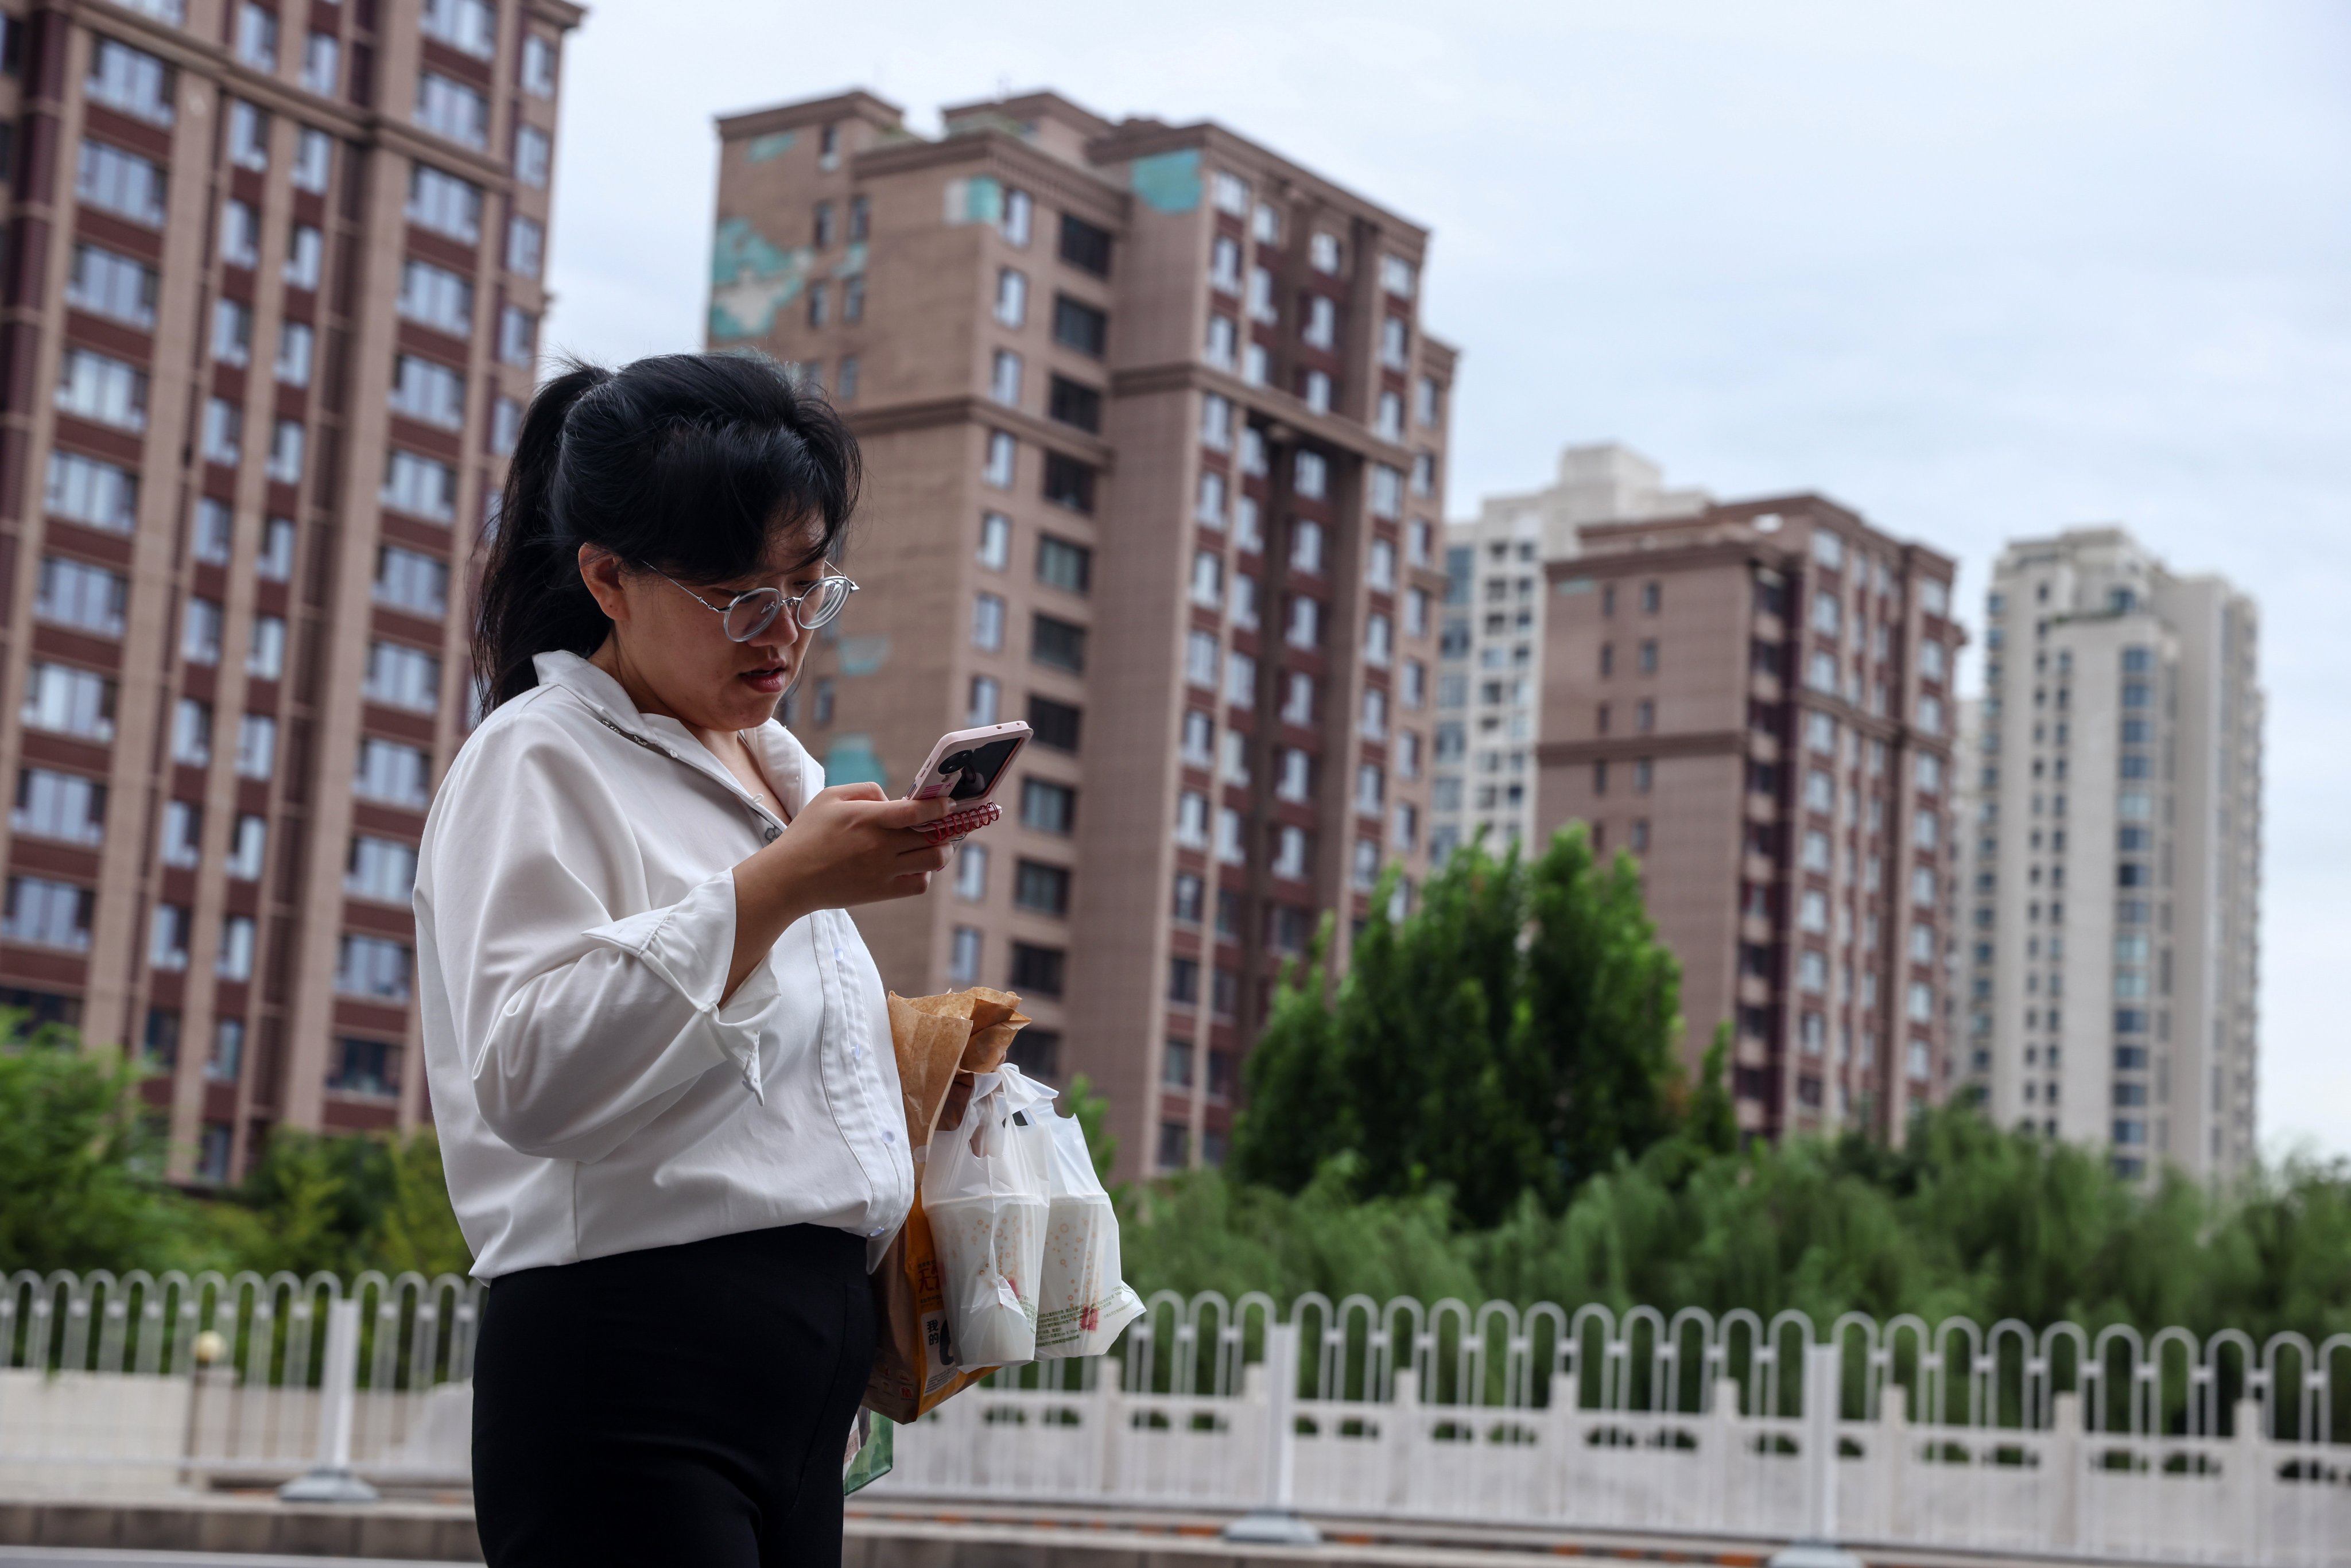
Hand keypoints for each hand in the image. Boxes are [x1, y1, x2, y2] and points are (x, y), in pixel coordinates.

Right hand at [767, 783, 955, 908]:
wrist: (790, 879)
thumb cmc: (808, 833)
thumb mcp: (830, 797)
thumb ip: (866, 790)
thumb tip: (894, 799)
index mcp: (867, 819)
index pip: (917, 812)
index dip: (940, 806)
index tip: (949, 803)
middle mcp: (880, 846)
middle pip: (933, 836)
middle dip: (946, 826)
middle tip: (947, 821)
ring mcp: (883, 871)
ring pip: (933, 860)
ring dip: (941, 849)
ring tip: (936, 841)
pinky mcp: (882, 891)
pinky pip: (919, 884)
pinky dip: (925, 873)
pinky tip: (915, 863)